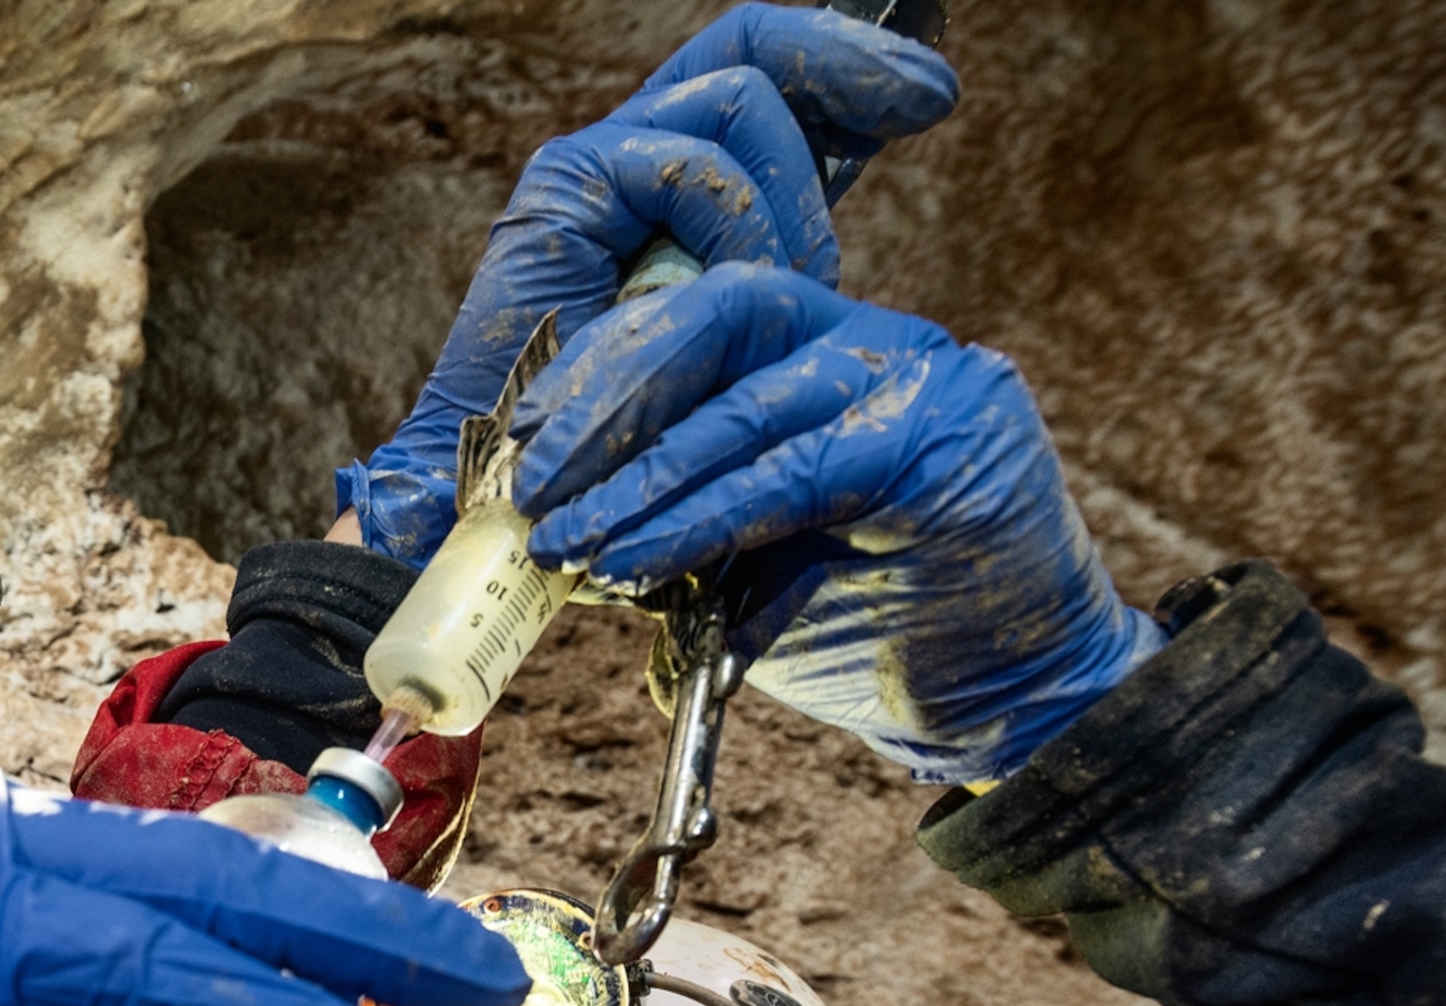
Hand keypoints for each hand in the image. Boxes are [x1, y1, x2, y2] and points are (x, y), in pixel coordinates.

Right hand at [337, 2, 956, 565]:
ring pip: (737, 96)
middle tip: (928, 100)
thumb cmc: (624, 466)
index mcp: (672, 197)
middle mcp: (628, 164)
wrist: (512, 518)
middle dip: (850, 60)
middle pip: (751, 46)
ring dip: (790, 192)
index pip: (764, 82)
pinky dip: (733, 222)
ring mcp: (592, 170)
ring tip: (798, 281)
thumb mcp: (735, 362)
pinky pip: (689, 162)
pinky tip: (739, 288)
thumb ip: (770, 296)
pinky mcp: (565, 190)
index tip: (933, 96)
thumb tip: (835, 265)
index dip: (846, 64)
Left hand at [512, 265, 1165, 783]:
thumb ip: (666, 516)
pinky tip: (636, 558)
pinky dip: (701, 518)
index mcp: (817, 351)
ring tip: (567, 538)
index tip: (522, 438)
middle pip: (718, 316)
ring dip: (640, 476)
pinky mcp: (951, 438)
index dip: (601, 367)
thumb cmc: (863, 629)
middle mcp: (872, 343)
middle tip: (533, 482)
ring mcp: (922, 377)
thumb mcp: (737, 561)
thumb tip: (550, 514)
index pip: (696, 317)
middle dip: (608, 399)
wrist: (1003, 701)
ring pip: (749, 401)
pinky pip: (796, 470)